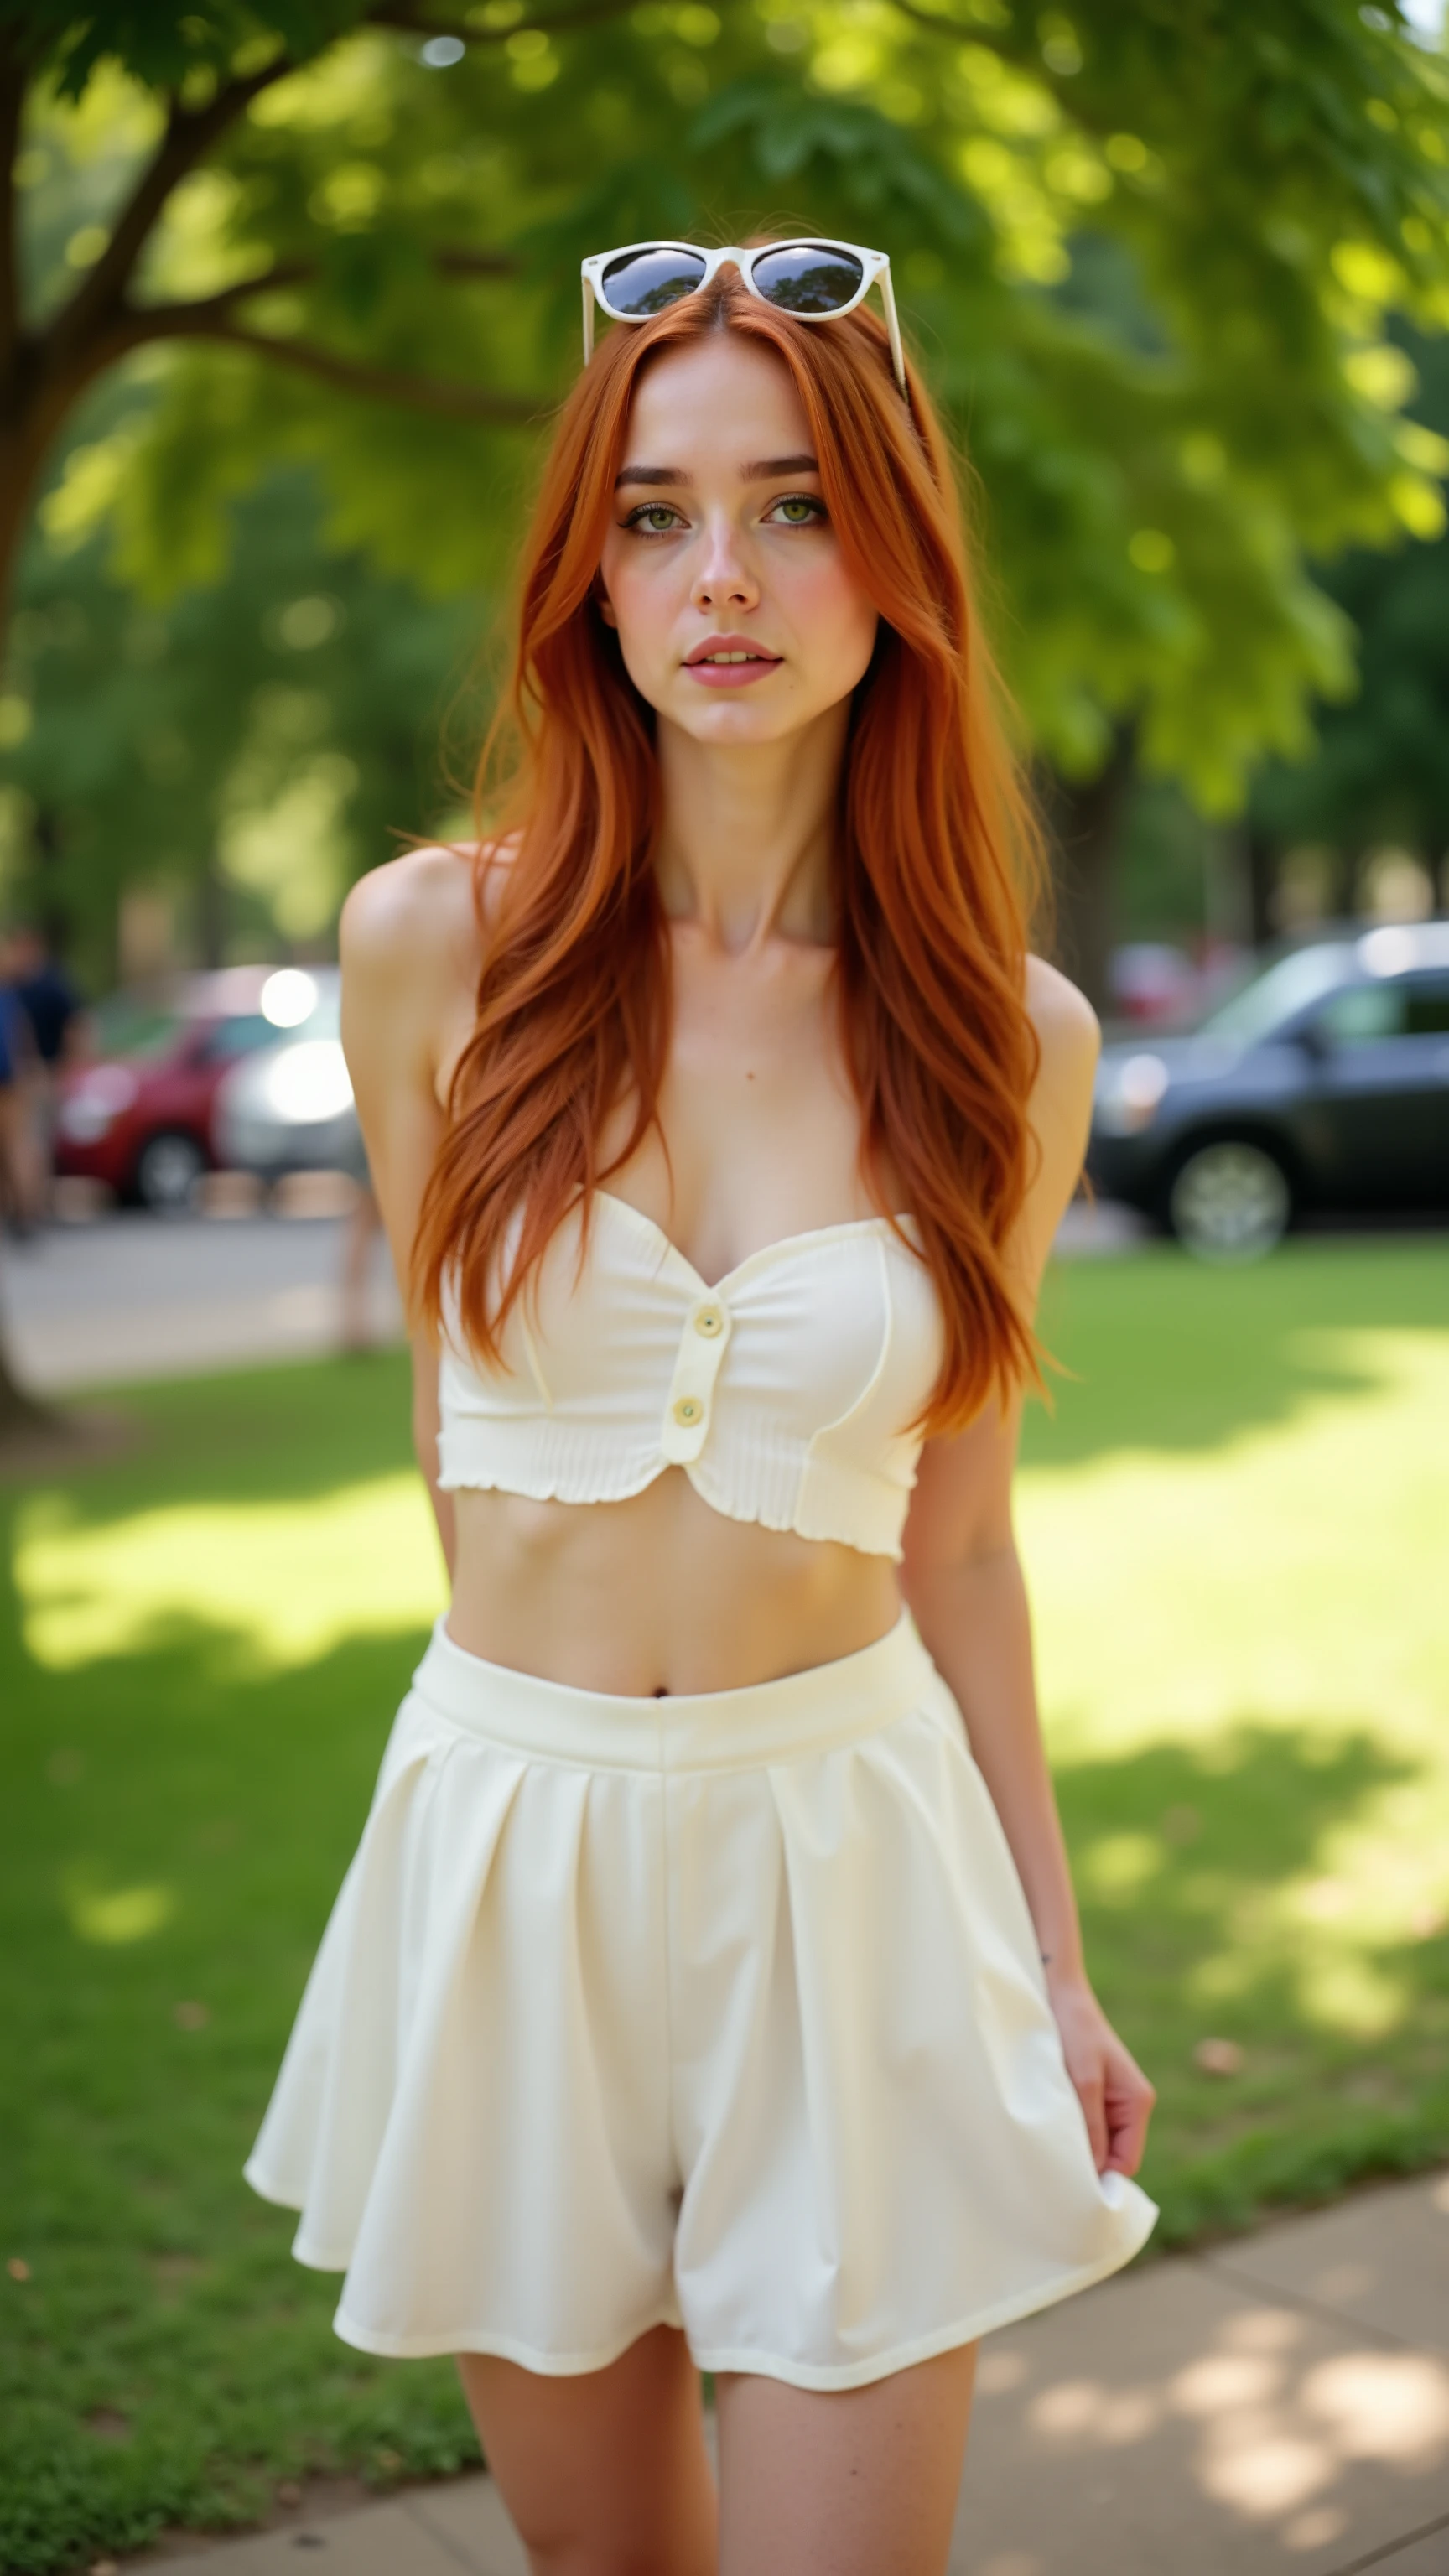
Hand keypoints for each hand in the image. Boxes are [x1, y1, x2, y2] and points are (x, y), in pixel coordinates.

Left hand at [1045, 1973, 1154, 2177]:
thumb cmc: (1072, 2027)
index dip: (1102, 2182)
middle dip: (1086, 2167)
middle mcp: (1126, 2106)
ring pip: (1093, 2144)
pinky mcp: (1086, 2094)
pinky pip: (1080, 2127)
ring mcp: (1106, 2100)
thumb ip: (1091, 2127)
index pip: (1126, 2163)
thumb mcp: (1082, 2079)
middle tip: (1050, 2177)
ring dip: (1072, 2148)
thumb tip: (1094, 2176)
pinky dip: (1065, 2133)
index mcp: (1137, 2103)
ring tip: (1044, 2151)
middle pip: (1110, 2158)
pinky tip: (1043, 2132)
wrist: (1055, 1988)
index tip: (1069, 2193)